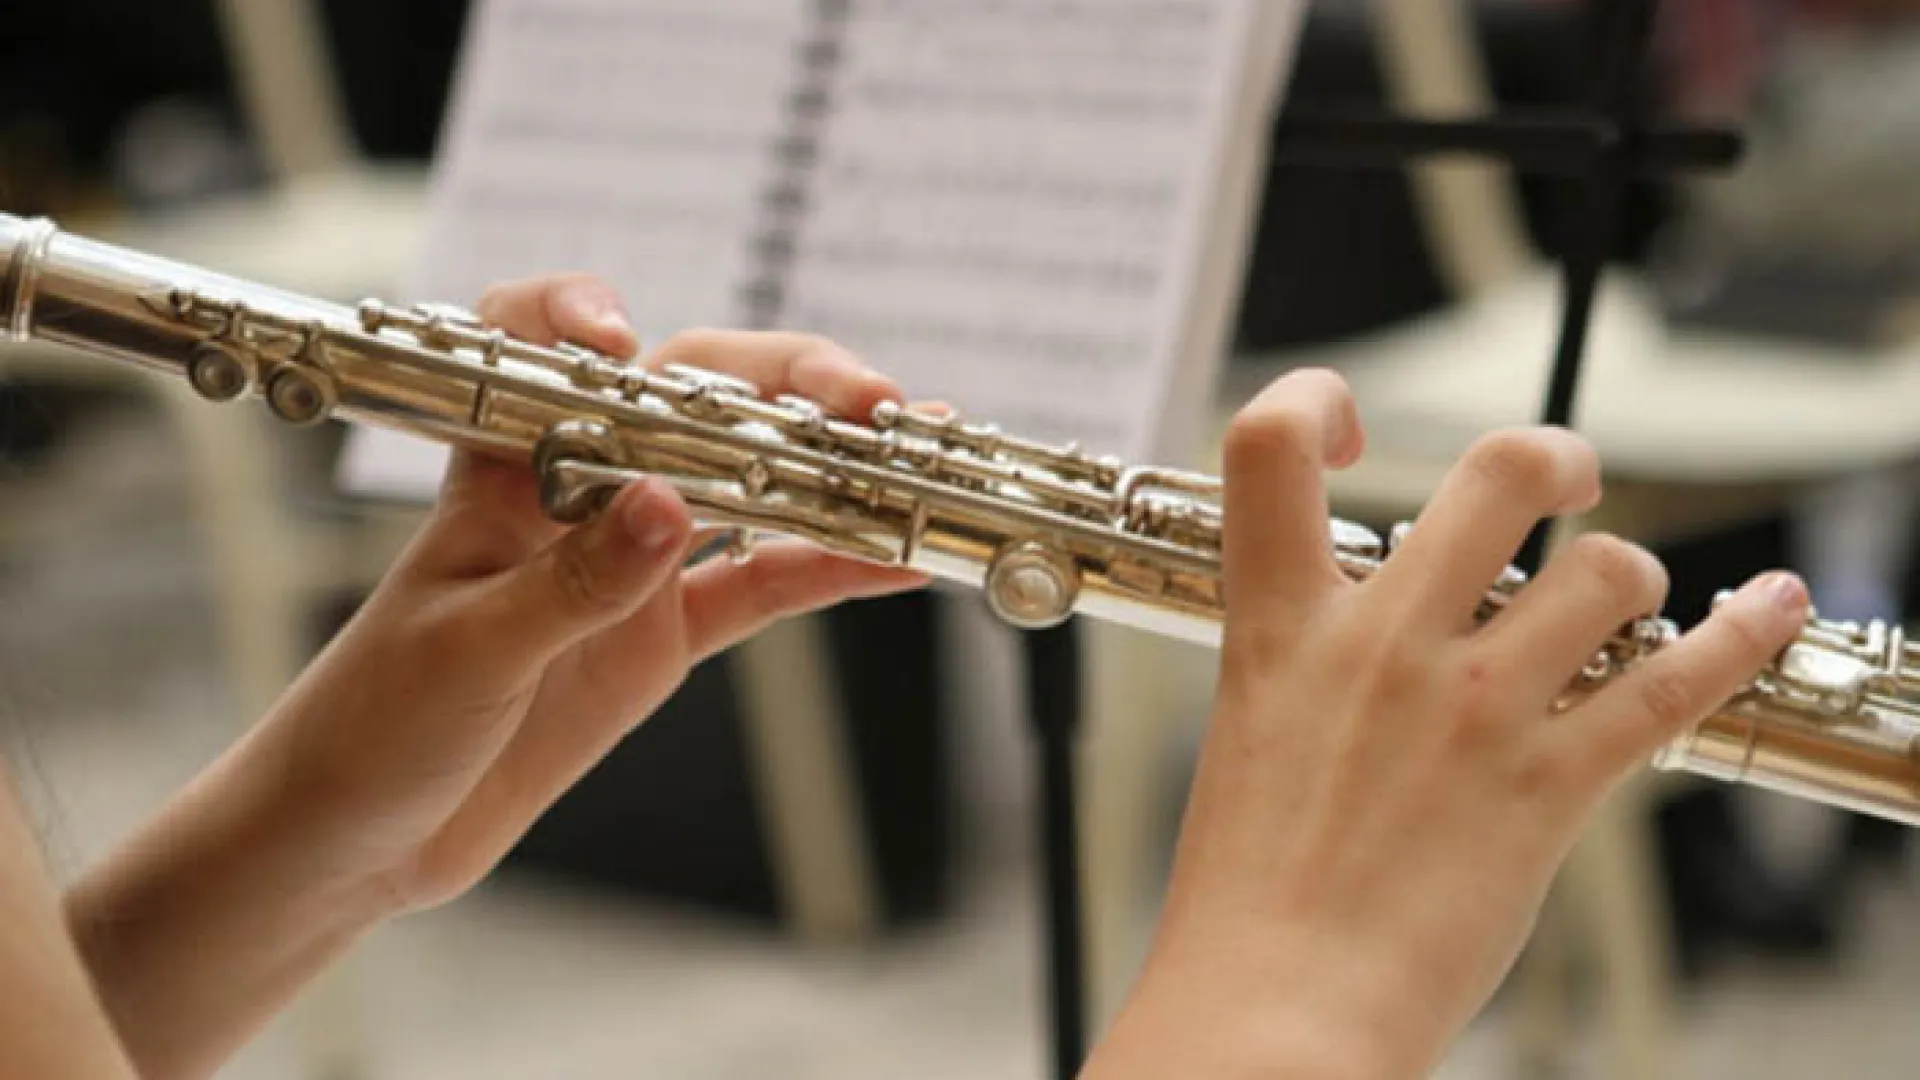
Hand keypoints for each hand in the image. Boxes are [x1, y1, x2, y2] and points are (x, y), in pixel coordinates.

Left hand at [243, 275, 927, 911]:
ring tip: (912, 462)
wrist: (359, 834)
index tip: (626, 342)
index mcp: (501, 473)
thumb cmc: (372, 724)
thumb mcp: (467, 652)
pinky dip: (828, 571)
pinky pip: (761, 586)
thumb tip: (669, 507)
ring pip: (747, 486)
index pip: (539, 350)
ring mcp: (630, 561)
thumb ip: (571, 583)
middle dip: (785, 387)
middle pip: (693, 403)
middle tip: (868, 405)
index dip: (580, 320)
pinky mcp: (663, 633)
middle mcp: (577, 494)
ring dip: (829, 472)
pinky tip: (896, 562)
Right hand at [1083, 369, 1807, 1078]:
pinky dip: (1741, 633)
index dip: (1318, 400)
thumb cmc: (1251, 893)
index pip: (1267, 443)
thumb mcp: (1252, 736)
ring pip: (1608, 570)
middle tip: (1561, 480)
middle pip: (1500, 470)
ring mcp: (1472, 709)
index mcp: (1281, 627)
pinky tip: (1768, 605)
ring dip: (1628, 577)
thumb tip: (1379, 614)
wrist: (1276, 1009)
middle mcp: (1382, 644)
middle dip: (1553, 456)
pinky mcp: (1548, 785)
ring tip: (1616, 608)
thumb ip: (1313, 658)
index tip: (1357, 429)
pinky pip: (1673, 679)